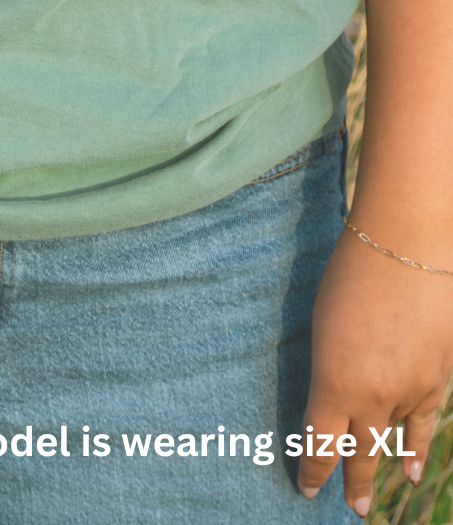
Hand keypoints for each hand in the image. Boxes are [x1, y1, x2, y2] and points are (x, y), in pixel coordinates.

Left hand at [298, 226, 452, 515]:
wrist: (406, 245)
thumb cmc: (349, 275)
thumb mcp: (322, 328)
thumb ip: (329, 368)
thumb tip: (335, 393)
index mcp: (335, 385)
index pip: (320, 446)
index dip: (312, 472)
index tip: (304, 489)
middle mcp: (375, 399)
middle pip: (360, 455)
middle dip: (350, 483)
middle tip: (347, 508)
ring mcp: (412, 391)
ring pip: (394, 441)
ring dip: (381, 468)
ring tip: (367, 501)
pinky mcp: (440, 377)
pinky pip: (426, 422)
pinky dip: (417, 448)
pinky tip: (411, 469)